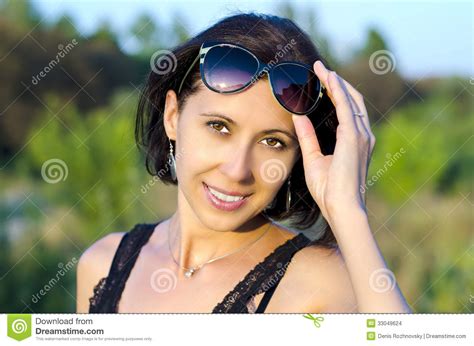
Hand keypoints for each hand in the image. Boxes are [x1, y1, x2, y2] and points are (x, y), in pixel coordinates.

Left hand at [291, 60, 375, 225]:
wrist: (341, 207)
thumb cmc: (329, 190)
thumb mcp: (313, 159)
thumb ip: (308, 136)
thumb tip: (298, 116)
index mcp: (354, 141)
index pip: (345, 110)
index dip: (335, 92)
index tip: (321, 80)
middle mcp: (362, 135)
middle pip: (351, 100)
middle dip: (336, 82)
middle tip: (319, 68)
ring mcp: (361, 136)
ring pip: (350, 99)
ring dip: (336, 82)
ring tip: (322, 69)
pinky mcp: (354, 138)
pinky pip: (346, 108)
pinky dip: (338, 91)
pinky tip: (329, 80)